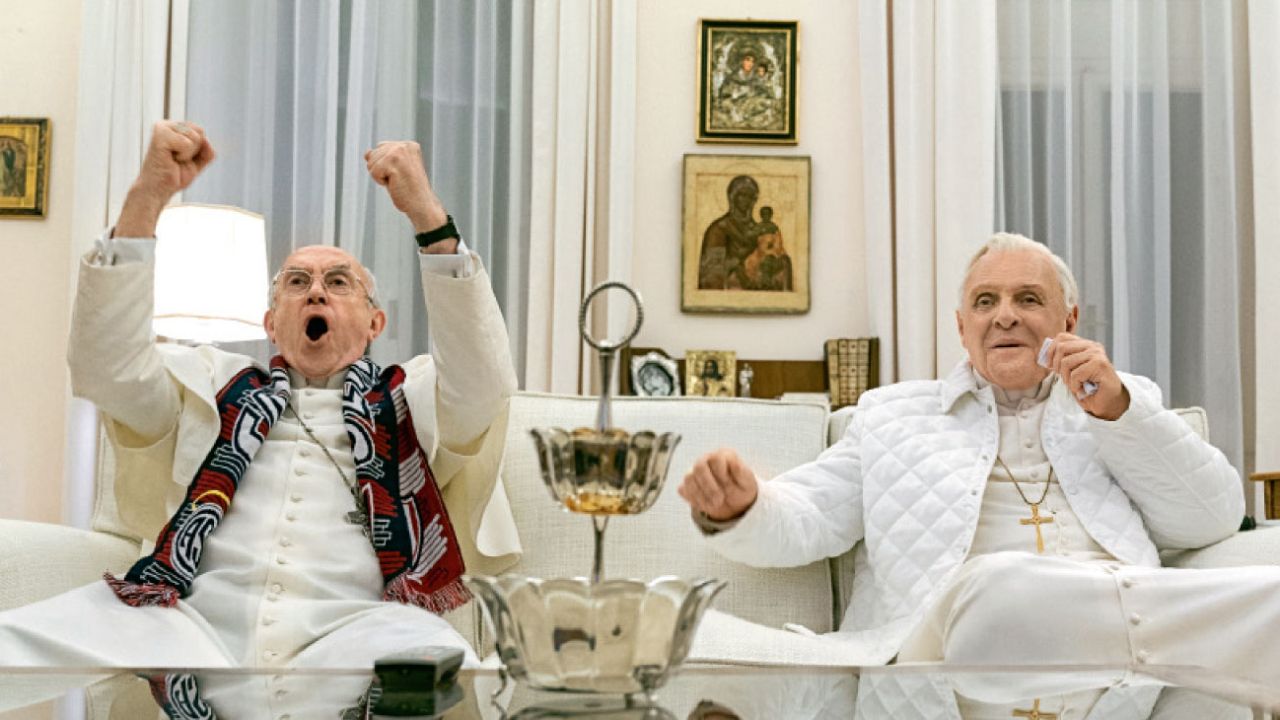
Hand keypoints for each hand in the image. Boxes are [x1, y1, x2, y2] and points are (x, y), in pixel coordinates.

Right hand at [115, 121, 215, 236]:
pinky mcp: (160, 135)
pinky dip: (184, 156)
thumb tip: (206, 139)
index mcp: (173, 128)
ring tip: (173, 160)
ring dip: (188, 155)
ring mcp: (162, 128)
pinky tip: (170, 160)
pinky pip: (187, 143)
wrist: (158, 190)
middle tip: (177, 160)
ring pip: (195, 137)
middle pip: (200, 132)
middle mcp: (166, 125)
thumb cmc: (174, 176)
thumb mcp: (197, 162)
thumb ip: (206, 150)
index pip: (200, 131)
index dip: (198, 150)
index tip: (181, 158)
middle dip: (194, 151)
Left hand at [365, 141, 449, 243]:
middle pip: (374, 154)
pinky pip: (373, 171)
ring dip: (380, 176)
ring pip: (371, 162)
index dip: (384, 164)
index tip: (400, 174)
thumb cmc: (409, 190)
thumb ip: (382, 158)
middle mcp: (404, 146)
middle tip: (398, 179)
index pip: (381, 148)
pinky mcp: (393, 162)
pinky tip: (395, 184)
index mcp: (409, 145)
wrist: (422, 204)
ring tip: (397, 181)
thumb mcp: (395, 170)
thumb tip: (366, 153)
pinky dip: (380, 181)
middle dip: (380, 170)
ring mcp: (399, 152)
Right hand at [677, 448, 758, 521]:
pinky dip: (693, 500)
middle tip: (719, 501)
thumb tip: (734, 462)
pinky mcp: (688, 484)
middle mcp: (706, 460)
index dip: (721, 473)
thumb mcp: (747, 482)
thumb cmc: (741, 488)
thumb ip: (741, 472)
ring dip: (701, 496)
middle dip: (708, 487)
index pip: (716, 458)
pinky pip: (683, 489)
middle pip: (699, 467)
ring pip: (689, 479)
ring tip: (714, 506)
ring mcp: (695, 472)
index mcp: (722, 455)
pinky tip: (705, 506)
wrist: (735, 502)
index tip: (728, 484)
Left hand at [1044, 332, 1129, 419]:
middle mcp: (1092, 346)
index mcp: (1085, 344)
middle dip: (1057, 367)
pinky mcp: (1100, 365)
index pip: (1061, 337)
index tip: (1050, 366)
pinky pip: (1075, 374)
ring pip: (1066, 363)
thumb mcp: (1070, 371)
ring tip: (1076, 385)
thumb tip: (1043, 355)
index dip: (1051, 351)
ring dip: (1067, 379)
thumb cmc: (1088, 387)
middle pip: (1061, 348)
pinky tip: (1082, 389)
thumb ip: (1061, 359)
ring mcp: (1097, 354)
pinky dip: (1075, 385)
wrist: (1108, 401)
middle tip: (1066, 379)